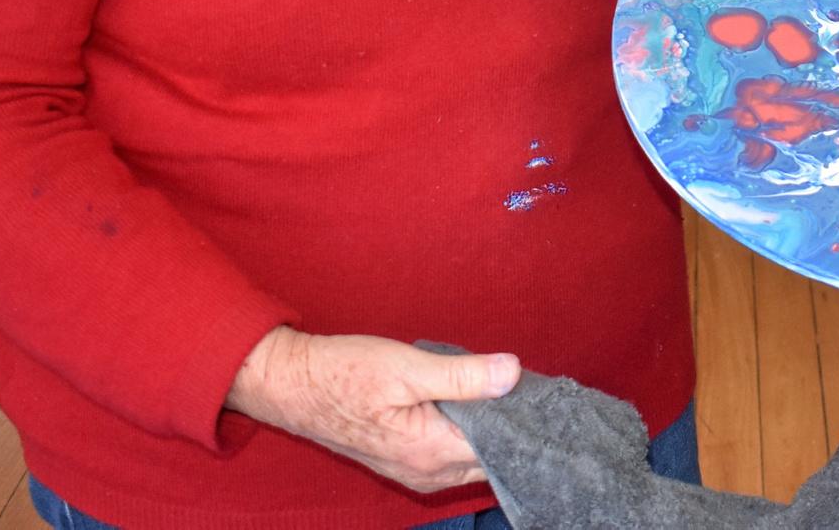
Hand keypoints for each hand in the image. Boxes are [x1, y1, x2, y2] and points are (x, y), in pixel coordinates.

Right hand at [227, 327, 518, 494]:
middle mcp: (427, 472)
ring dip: (491, 430)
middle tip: (531, 387)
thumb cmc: (345, 373)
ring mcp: (415, 471)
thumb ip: (463, 375)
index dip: (524, 418)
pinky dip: (470, 435)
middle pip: (490, 458)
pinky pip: (453, 456)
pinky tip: (476, 406)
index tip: (543, 391)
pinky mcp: (405, 461)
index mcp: (432, 451)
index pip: (500, 445)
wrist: (294, 386)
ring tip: (508, 392)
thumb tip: (512, 373)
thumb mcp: (408, 366)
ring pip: (472, 459)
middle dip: (512, 427)